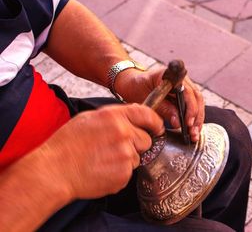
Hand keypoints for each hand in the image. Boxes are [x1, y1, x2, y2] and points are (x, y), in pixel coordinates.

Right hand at [36, 103, 163, 199]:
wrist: (55, 170)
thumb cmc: (67, 144)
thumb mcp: (89, 118)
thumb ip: (114, 117)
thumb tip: (131, 118)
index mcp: (115, 117)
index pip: (146, 114)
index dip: (155, 122)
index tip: (158, 127)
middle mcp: (124, 134)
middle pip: (146, 139)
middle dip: (136, 144)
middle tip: (115, 148)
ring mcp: (125, 155)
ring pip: (137, 157)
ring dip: (125, 159)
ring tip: (103, 160)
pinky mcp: (124, 174)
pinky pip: (129, 172)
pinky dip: (119, 172)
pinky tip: (102, 169)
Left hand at [115, 67, 204, 141]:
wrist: (132, 82)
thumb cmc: (136, 86)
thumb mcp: (146, 98)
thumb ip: (163, 109)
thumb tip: (178, 122)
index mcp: (171, 76)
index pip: (187, 92)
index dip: (190, 107)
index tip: (188, 122)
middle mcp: (181, 79)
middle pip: (196, 98)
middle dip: (196, 117)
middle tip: (192, 132)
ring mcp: (184, 86)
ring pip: (198, 103)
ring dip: (197, 119)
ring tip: (194, 134)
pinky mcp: (184, 95)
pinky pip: (193, 106)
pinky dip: (194, 118)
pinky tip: (193, 130)